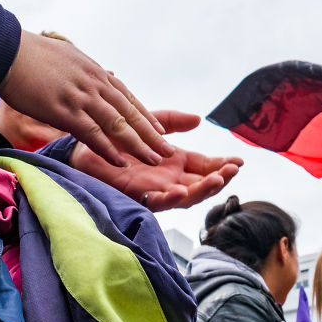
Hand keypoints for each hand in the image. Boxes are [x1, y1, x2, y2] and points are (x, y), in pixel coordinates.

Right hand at [0, 30, 171, 167]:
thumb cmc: (29, 54)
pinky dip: (109, 149)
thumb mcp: (66, 57)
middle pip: (130, 112)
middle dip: (152, 134)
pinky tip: (121, 162)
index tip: (161, 130)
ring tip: (154, 159)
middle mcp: (94, 84)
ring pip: (119, 124)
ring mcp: (81, 97)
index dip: (145, 115)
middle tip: (168, 150)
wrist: (4, 49)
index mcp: (95, 72)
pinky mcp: (64, 110)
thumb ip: (83, 70)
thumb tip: (94, 73)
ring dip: (139, 144)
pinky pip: (93, 134)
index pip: (127, 97)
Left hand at [70, 110, 242, 210]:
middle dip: (219, 179)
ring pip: (184, 197)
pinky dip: (168, 200)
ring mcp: (154, 190)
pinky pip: (155, 203)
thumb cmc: (114, 137)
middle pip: (201, 185)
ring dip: (201, 191)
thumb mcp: (146, 123)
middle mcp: (168, 179)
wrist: (81, 146)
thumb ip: (171, 122)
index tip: (239, 161)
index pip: (205, 166)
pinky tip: (179, 193)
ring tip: (216, 181)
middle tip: (232, 171)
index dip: (222, 165)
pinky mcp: (136, 197)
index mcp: (175, 162)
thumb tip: (198, 119)